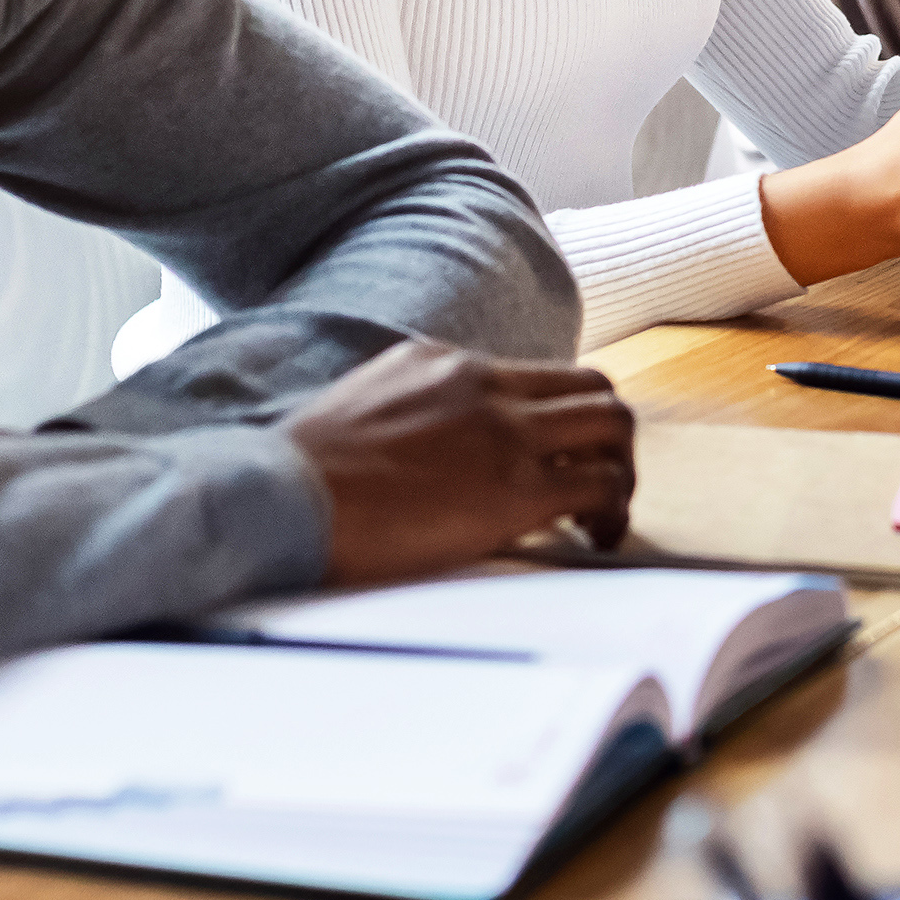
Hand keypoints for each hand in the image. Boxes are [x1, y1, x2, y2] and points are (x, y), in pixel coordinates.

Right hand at [285, 342, 634, 584]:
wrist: (278, 496)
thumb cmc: (297, 473)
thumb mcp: (358, 407)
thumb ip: (406, 411)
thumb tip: (420, 447)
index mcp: (440, 361)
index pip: (533, 374)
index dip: (558, 416)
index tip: (553, 455)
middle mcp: (483, 385)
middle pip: (592, 386)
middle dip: (608, 433)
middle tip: (598, 479)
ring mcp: (504, 433)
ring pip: (612, 424)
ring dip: (621, 467)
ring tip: (604, 513)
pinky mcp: (515, 489)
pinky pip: (599, 486)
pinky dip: (612, 510)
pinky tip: (593, 538)